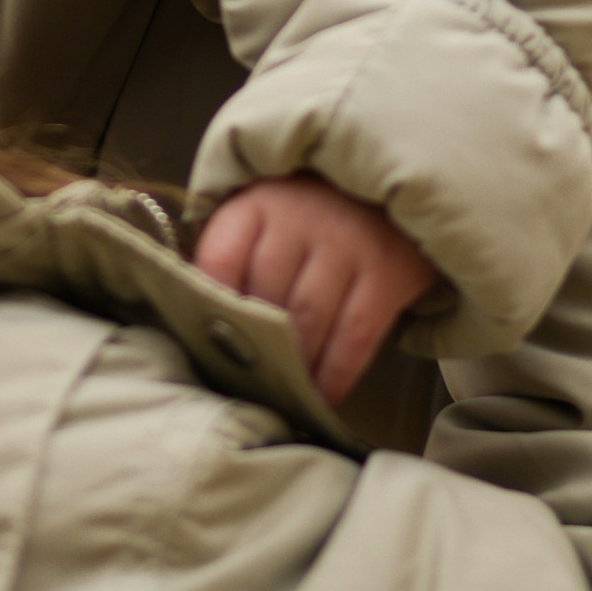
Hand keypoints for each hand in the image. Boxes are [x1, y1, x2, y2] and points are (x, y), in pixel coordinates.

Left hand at [194, 172, 439, 403]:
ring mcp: (346, 244)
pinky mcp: (386, 273)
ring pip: (308, 320)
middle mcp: (300, 219)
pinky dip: (336, 374)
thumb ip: (234, 258)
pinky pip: (354, 337)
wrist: (390, 194)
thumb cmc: (311, 217)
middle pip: (265, 297)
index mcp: (258, 205)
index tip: (206, 344)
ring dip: (294, 366)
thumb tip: (202, 324)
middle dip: (255, 347)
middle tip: (247, 383)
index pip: (220, 258)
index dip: (210, 307)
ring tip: (284, 394)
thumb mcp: (266, 218)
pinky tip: (322, 396)